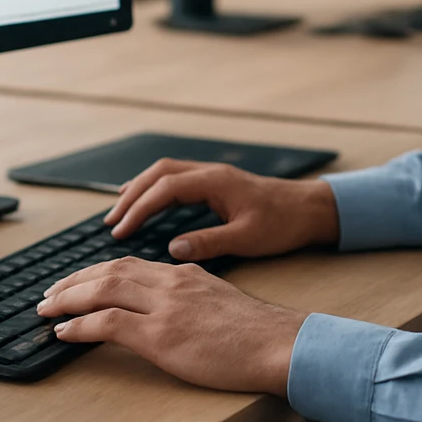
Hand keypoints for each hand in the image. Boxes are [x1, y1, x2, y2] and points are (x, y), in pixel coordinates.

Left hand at [37, 256, 305, 394]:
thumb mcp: (220, 301)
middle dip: (74, 281)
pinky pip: (107, 323)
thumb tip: (173, 309)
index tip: (78, 282)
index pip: (131, 265)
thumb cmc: (258, 332)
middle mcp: (171, 282)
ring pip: (102, 289)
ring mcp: (165, 307)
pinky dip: (79, 325)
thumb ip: (193, 296)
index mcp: (186, 272)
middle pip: (109, 271)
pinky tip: (64, 332)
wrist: (279, 343)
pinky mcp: (161, 335)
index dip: (98, 272)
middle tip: (49, 294)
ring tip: (46, 309)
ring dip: (67, 298)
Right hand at [102, 160, 339, 261]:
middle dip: (131, 196)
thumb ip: (210, 243)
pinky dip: (155, 190)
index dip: (139, 208)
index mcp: (216, 182)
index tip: (119, 230)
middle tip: (110, 222)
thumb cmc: (284, 223)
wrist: (311, 209)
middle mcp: (211, 173)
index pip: (165, 188)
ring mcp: (214, 175)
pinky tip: (147, 204)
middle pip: (158, 174)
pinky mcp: (217, 183)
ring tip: (118, 213)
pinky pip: (176, 179)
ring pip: (165, 173)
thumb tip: (172, 249)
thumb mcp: (248, 238)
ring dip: (140, 190)